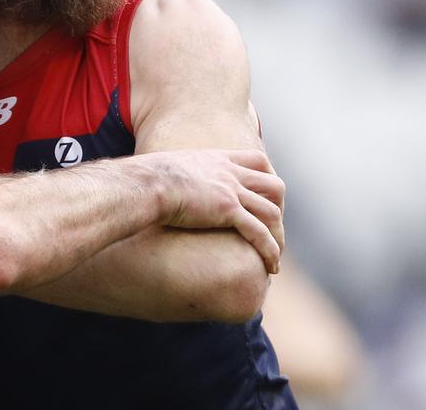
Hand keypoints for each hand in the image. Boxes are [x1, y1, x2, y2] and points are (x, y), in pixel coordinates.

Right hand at [151, 149, 284, 273]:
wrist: (145, 183)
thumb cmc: (145, 179)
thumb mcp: (167, 168)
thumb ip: (175, 175)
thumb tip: (160, 185)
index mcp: (217, 159)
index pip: (256, 161)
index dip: (267, 177)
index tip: (265, 195)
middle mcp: (229, 172)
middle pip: (273, 184)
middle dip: (280, 207)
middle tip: (273, 227)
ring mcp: (231, 190)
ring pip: (271, 212)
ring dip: (278, 235)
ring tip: (275, 254)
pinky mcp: (228, 210)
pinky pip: (259, 233)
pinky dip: (269, 250)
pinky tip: (271, 266)